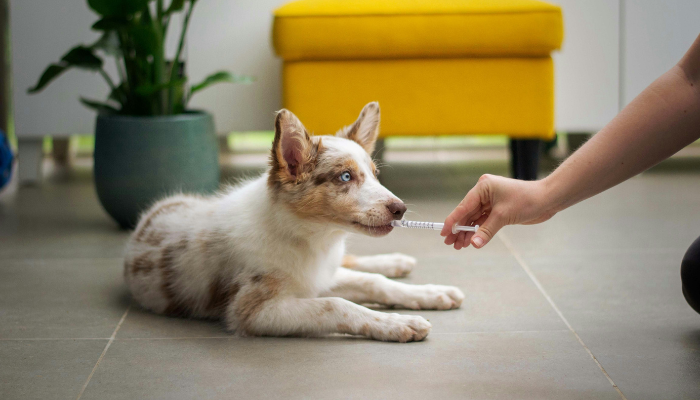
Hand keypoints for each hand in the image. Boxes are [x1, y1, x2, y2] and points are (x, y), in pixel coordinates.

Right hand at [440, 174, 556, 249]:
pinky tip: (471, 241)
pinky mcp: (497, 209)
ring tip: (459, 246)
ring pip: (474, 219)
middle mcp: (484, 192)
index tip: (444, 233)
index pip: (463, 206)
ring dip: (468, 232)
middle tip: (450, 244)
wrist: (547, 199)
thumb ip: (486, 230)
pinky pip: (483, 221)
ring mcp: (491, 201)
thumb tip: (474, 244)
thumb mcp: (503, 216)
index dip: (453, 221)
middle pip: (467, 213)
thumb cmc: (527, 200)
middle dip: (459, 229)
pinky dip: (478, 231)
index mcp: (483, 187)